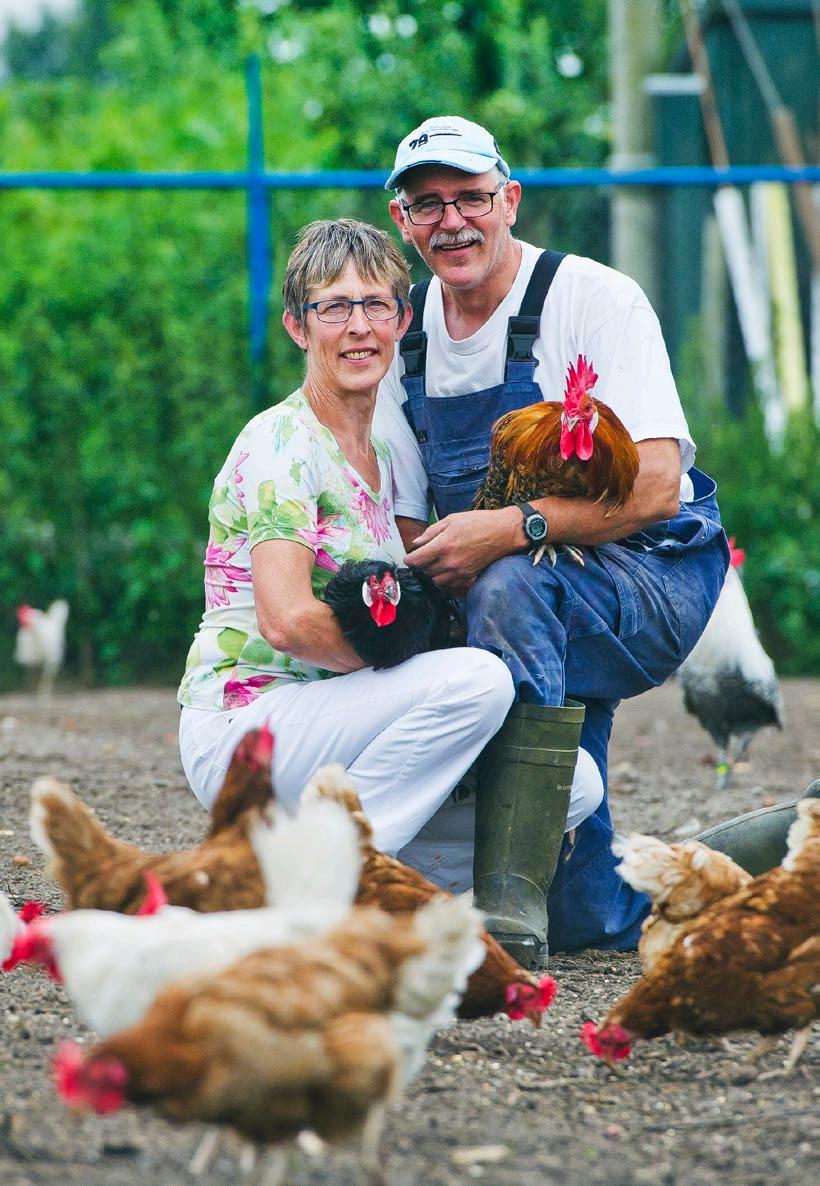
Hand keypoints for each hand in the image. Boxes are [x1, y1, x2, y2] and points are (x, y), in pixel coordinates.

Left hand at [404, 507, 522, 595]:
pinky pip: (449, 585)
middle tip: (425, 556)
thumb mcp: (452, 520)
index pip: (416, 560)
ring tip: (436, 563)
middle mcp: (449, 562)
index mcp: (443, 545)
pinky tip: (447, 569)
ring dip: (432, 573)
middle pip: (425, 571)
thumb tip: (417, 543)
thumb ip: (432, 532)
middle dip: (421, 564)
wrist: (504, 532)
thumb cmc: (479, 522)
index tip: (409, 556)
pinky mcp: (468, 577)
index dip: (409, 559)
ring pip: (436, 581)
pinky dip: (444, 579)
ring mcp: (459, 572)